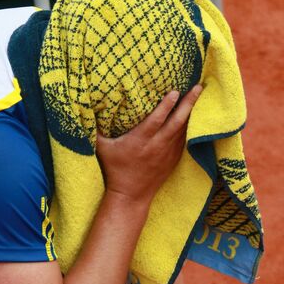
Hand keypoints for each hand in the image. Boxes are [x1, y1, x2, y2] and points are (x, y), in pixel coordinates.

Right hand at [96, 85, 202, 204]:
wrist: (130, 196)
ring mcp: (167, 153)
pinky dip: (189, 126)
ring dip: (192, 112)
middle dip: (188, 104)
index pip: (156, 120)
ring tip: (199, 95)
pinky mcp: (173, 160)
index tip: (175, 92)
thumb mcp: (101, 150)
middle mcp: (156, 146)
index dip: (166, 106)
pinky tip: (194, 115)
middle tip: (198, 87)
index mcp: (140, 141)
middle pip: (176, 122)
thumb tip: (84, 110)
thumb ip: (94, 131)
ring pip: (183, 130)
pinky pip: (184, 140)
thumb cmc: (114, 170)